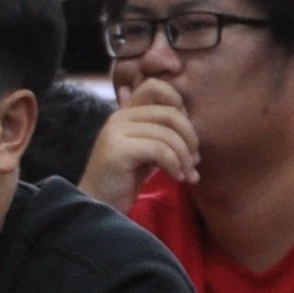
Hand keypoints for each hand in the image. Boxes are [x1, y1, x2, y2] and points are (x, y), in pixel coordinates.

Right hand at [79, 77, 195, 208]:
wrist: (99, 206)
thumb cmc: (126, 180)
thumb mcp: (148, 151)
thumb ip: (162, 133)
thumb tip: (192, 124)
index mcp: (126, 112)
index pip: (156, 86)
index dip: (179, 105)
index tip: (184, 135)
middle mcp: (119, 117)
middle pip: (170, 112)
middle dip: (190, 137)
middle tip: (194, 161)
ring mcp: (116, 131)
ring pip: (167, 133)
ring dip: (185, 157)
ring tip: (186, 175)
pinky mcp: (118, 149)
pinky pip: (160, 149)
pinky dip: (175, 165)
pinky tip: (176, 177)